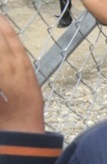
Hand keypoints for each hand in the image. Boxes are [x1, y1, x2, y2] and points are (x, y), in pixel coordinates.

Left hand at [0, 17, 43, 133]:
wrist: (20, 128)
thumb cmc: (27, 111)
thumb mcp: (30, 86)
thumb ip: (20, 70)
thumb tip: (12, 59)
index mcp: (26, 67)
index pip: (12, 39)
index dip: (4, 26)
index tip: (0, 19)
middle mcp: (12, 66)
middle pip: (0, 41)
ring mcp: (1, 73)